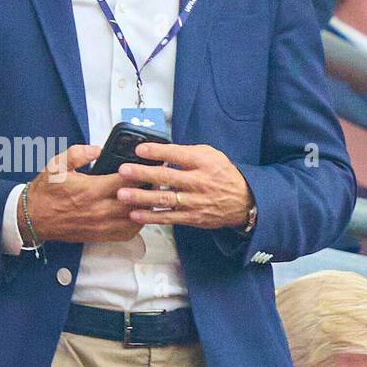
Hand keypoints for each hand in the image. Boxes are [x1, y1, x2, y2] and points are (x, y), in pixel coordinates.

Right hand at [22, 144, 142, 243]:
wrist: (33, 218)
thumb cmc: (45, 192)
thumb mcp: (57, 166)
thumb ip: (78, 154)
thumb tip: (98, 149)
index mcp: (91, 190)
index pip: (126, 181)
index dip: (139, 172)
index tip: (145, 165)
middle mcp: (99, 210)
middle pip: (136, 201)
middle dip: (147, 189)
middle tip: (153, 179)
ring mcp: (101, 226)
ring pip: (135, 219)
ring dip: (144, 207)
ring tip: (148, 195)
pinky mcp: (100, 236)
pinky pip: (127, 233)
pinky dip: (137, 224)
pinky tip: (136, 213)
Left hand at [115, 142, 253, 230]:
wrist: (243, 201)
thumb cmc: (221, 174)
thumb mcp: (210, 155)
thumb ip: (187, 152)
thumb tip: (160, 149)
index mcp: (203, 162)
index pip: (178, 155)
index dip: (158, 152)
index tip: (139, 150)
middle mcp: (198, 182)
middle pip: (167, 177)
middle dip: (143, 174)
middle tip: (123, 171)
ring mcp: (194, 201)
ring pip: (165, 199)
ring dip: (142, 198)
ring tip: (122, 194)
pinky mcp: (192, 217)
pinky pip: (169, 218)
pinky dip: (151, 217)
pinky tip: (134, 214)